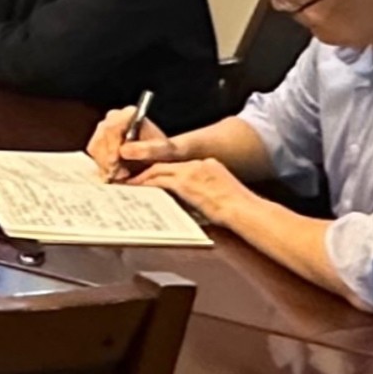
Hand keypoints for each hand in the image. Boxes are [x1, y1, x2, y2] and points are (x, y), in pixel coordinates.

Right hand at [88, 106, 185, 179]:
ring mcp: (104, 128)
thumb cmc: (162, 150)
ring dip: (105, 164)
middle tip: (118, 174)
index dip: (111, 145)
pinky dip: (102, 166)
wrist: (159, 155)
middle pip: (101, 138)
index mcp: (129, 114)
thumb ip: (145, 150)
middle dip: (107, 158)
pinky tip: (115, 173)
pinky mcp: (99, 139)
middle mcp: (114, 117)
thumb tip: (123, 151)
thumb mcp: (161, 151)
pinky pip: (94, 153)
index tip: (115, 161)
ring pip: (95, 147)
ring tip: (121, 175)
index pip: (111, 128)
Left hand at [129, 158, 254, 228]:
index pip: (179, 166)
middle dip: (148, 171)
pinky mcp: (185, 181)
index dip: (164, 172)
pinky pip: (159, 180)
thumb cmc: (237, 209)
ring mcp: (190, 171)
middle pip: (166, 165)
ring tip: (130, 184)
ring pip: (159, 170)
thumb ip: (205, 192)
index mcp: (209, 165)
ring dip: (143, 177)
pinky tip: (136, 189)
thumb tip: (191, 203)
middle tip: (133, 178)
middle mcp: (198, 164)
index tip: (154, 178)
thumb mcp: (221, 194)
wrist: (243, 209)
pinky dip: (146, 183)